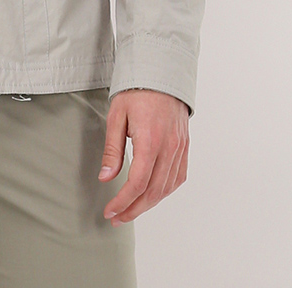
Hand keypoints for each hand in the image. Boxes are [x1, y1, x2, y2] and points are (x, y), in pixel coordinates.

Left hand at [98, 88, 188, 224]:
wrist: (161, 72)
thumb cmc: (136, 91)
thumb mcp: (116, 115)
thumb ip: (112, 149)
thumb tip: (106, 177)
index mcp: (150, 140)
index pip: (137, 182)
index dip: (123, 202)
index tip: (110, 212)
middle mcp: (169, 147)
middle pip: (153, 191)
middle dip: (134, 209)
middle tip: (117, 218)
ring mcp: (180, 148)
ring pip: (167, 188)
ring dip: (149, 204)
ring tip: (131, 210)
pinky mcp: (185, 146)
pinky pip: (178, 177)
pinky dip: (165, 191)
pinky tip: (152, 194)